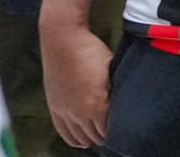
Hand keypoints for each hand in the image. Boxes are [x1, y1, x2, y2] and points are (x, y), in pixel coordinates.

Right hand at [41, 20, 114, 149]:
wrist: (62, 39)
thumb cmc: (90, 50)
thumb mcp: (111, 69)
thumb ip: (116, 91)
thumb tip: (125, 103)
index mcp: (96, 105)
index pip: (110, 130)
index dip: (119, 131)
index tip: (124, 127)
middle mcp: (80, 114)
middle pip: (96, 136)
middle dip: (106, 135)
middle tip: (115, 131)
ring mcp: (65, 111)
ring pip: (80, 137)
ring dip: (91, 137)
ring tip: (99, 135)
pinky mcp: (54, 107)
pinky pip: (64, 132)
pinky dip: (74, 139)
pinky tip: (82, 140)